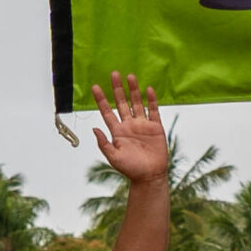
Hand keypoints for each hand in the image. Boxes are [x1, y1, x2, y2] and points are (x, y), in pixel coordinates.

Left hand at [90, 72, 167, 187]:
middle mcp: (129, 125)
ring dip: (134, 90)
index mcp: (117, 132)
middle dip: (117, 89)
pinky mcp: (155, 127)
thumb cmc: (131, 169)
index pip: (107, 112)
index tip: (95, 87)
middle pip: (122, 103)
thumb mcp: (113, 157)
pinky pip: (153, 111)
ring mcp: (142, 125)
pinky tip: (149, 89)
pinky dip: (152, 100)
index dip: (101, 100)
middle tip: (114, 74)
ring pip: (137, 103)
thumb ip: (104, 143)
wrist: (149, 176)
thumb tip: (94, 129)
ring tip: (130, 76)